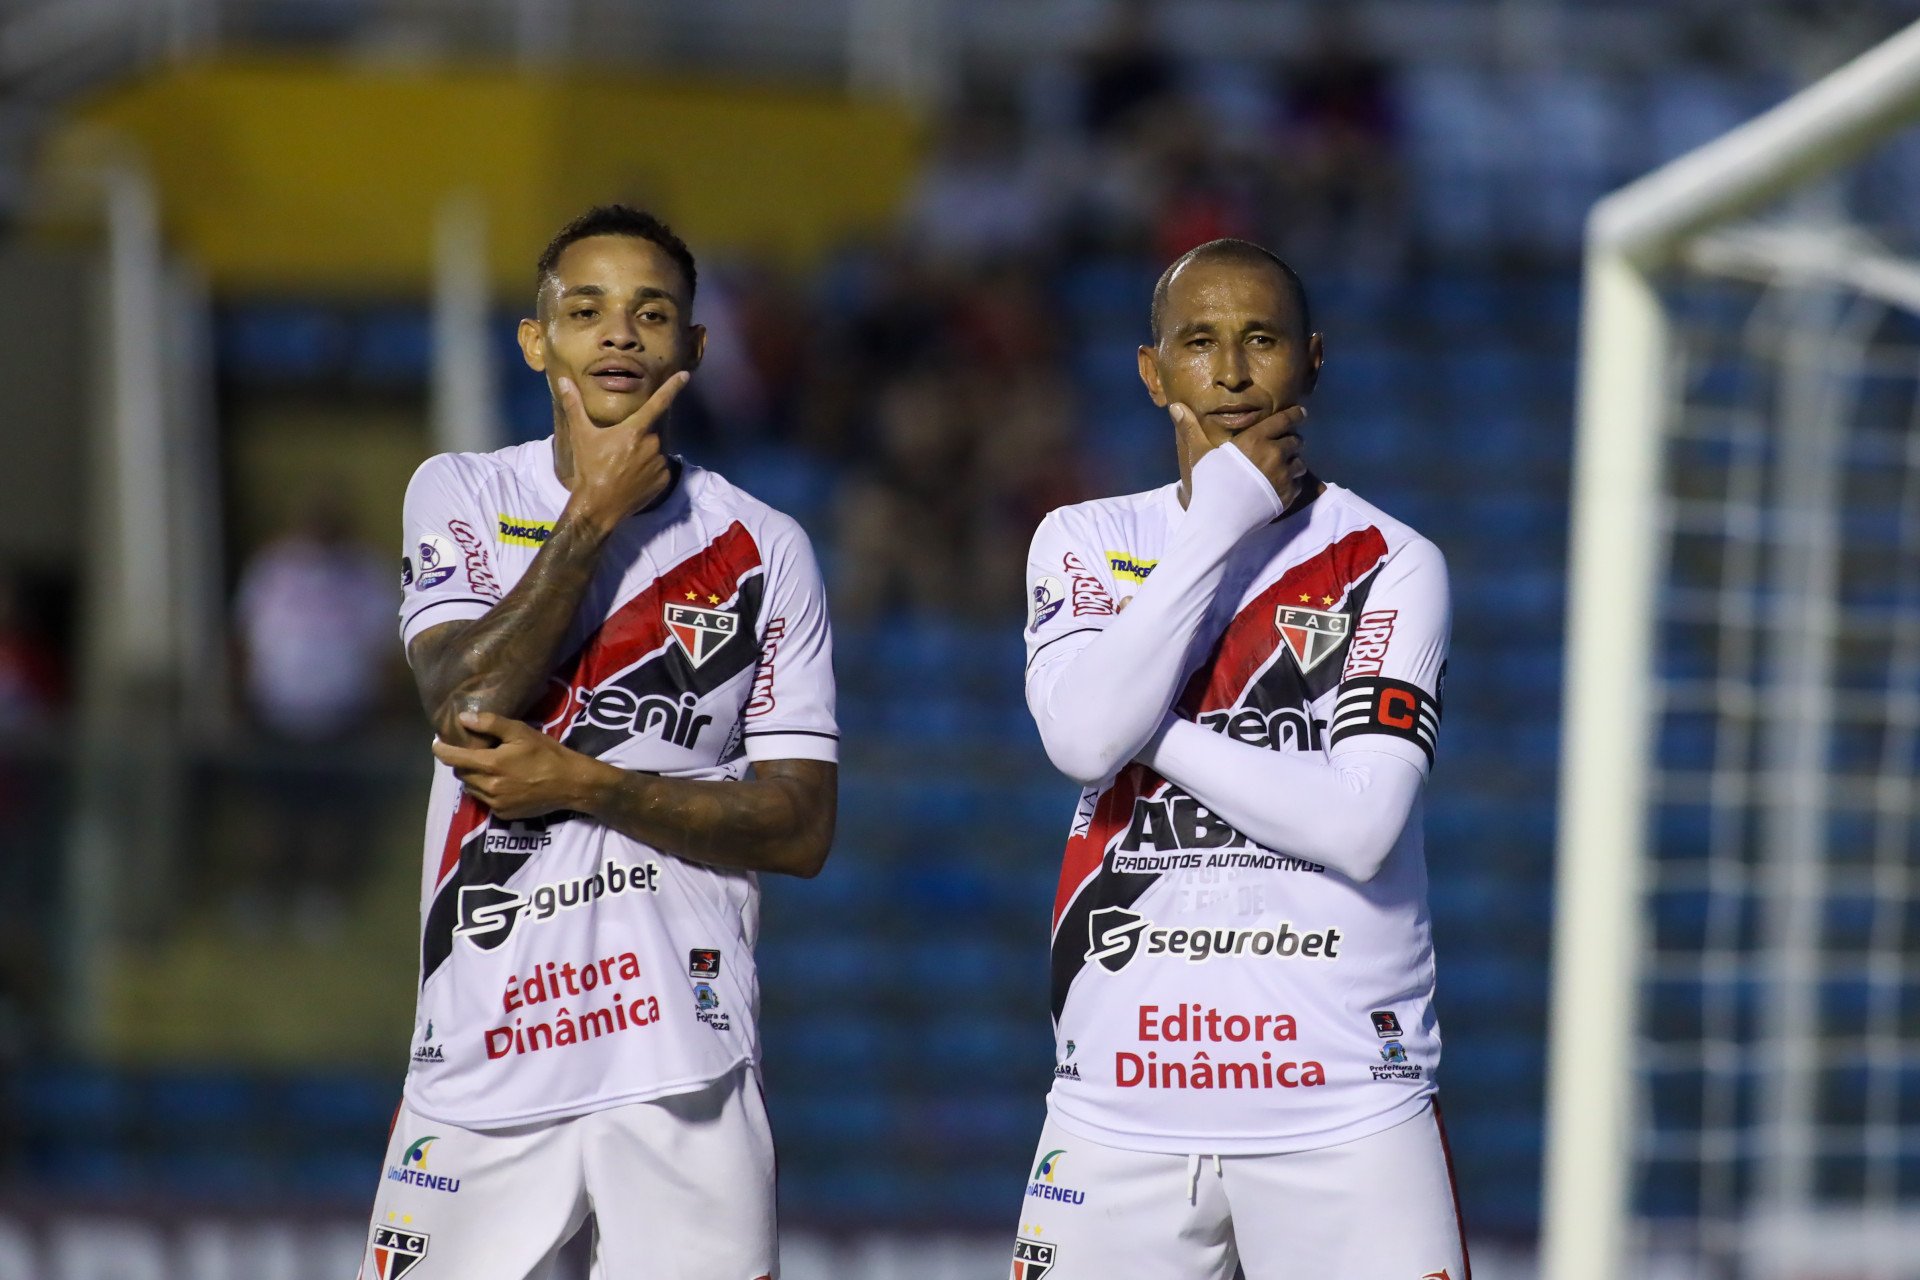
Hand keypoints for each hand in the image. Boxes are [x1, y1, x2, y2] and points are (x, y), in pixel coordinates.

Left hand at [430, 711, 599, 820]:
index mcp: (490, 764)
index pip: (454, 759)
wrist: (570, 784)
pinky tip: (501, 782)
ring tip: (487, 767)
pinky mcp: (504, 814)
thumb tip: (463, 719)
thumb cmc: (547, 754)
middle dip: (461, 763)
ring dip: (473, 777)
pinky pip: (485, 801)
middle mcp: (488, 786)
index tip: (436, 744)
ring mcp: (495, 803)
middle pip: (461, 774)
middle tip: (471, 752)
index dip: (441, 750)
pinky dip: (486, 790)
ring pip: (471, 789)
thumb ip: (490, 724)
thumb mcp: (521, 732)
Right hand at [557, 371, 689, 530]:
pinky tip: (633, 478)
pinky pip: (659, 468)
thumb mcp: (581, 436)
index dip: (673, 387)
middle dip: (637, 437)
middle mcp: (653, 444)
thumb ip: (574, 406)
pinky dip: (649, 470)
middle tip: (618, 451)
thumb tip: (564, 381)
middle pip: (650, 432)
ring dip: (643, 453)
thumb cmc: (589, 468)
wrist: (598, 506)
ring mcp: (660, 463)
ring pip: (655, 450)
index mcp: (635, 430)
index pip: (659, 402)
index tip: (686, 375)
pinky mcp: (664, 480)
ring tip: (623, 467)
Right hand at [1172, 402, 1307, 505]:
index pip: (1284, 420)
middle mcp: (1274, 454)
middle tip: (1285, 445)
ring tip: (1285, 467)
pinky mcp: (1287, 495)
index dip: (1295, 415)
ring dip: (1294, 463)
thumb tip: (1174, 406)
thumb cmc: (1209, 484)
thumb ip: (1192, 428)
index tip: (1301, 413)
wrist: (1219, 519)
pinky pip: (1298, 483)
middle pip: (1295, 441)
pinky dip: (1293, 482)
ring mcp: (1283, 476)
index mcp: (1256, 439)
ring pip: (1300, 463)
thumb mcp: (1200, 454)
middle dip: (1292, 441)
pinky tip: (1282, 485)